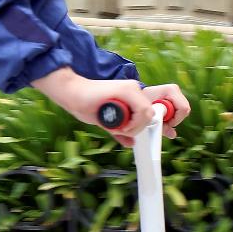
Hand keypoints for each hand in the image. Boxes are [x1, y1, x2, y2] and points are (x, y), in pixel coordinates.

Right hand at [32, 68, 189, 146]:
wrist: (71, 94)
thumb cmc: (87, 106)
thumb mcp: (109, 123)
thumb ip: (121, 131)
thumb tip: (131, 143)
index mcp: (134, 97)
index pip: (156, 110)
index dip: (161, 124)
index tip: (160, 134)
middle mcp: (136, 90)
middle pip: (155, 113)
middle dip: (145, 127)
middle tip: (128, 131)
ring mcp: (131, 88)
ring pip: (148, 113)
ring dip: (136, 126)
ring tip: (120, 127)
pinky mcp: (125, 89)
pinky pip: (141, 110)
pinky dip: (132, 122)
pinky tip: (119, 124)